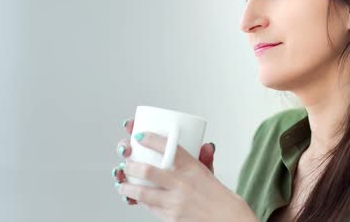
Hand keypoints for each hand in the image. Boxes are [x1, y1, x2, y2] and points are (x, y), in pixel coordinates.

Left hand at [113, 129, 256, 221]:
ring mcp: (175, 202)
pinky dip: (139, 201)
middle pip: (147, 170)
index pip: (168, 147)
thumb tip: (205, 144)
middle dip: (131, 166)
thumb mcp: (211, 173)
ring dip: (127, 187)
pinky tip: (133, 198)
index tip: (139, 135)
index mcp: (192, 167)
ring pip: (142, 192)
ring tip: (121, 183)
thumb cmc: (219, 198)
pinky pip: (149, 207)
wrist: (228, 221)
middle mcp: (182, 183)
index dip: (150, 139)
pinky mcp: (171, 217)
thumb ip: (203, 158)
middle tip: (126, 163)